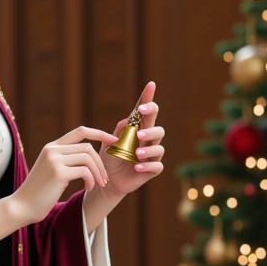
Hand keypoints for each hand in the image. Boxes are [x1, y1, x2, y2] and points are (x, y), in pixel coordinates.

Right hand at [12, 124, 120, 224]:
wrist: (22, 207)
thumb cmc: (39, 193)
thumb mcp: (52, 171)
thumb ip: (65, 160)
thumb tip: (89, 157)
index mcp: (52, 147)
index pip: (80, 131)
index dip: (99, 133)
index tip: (113, 140)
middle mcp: (52, 149)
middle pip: (88, 147)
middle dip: (101, 163)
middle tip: (104, 179)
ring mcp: (54, 159)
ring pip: (88, 158)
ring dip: (98, 173)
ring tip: (99, 185)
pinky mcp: (58, 172)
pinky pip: (85, 171)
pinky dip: (91, 180)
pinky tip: (88, 189)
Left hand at [99, 81, 164, 197]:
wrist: (106, 180)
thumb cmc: (109, 158)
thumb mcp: (108, 142)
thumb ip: (118, 130)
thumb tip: (130, 118)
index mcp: (138, 130)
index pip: (146, 113)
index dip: (148, 98)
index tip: (150, 85)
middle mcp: (147, 141)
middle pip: (158, 129)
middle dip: (151, 129)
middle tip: (139, 133)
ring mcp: (151, 156)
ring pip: (159, 148)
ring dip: (148, 150)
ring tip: (135, 154)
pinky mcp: (151, 170)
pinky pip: (157, 166)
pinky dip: (147, 166)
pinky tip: (136, 167)